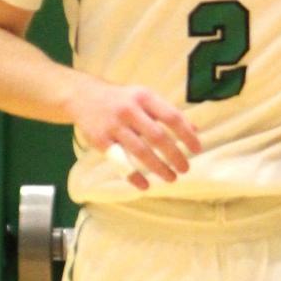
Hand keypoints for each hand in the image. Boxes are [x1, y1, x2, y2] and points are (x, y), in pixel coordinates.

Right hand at [70, 78, 200, 190]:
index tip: (197, 149)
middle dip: (175, 155)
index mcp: (144, 97)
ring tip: (171, 178)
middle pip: (158, 137)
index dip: (187, 135)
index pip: (172, 117)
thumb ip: (167, 113)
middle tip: (185, 169)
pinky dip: (133, 176)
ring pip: (141, 151)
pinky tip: (145, 185)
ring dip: (159, 168)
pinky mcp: (100, 140)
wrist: (82, 96)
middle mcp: (129, 110)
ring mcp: (114, 125)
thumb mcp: (144, 98)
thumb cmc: (122, 99)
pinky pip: (120, 162)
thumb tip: (194, 130)